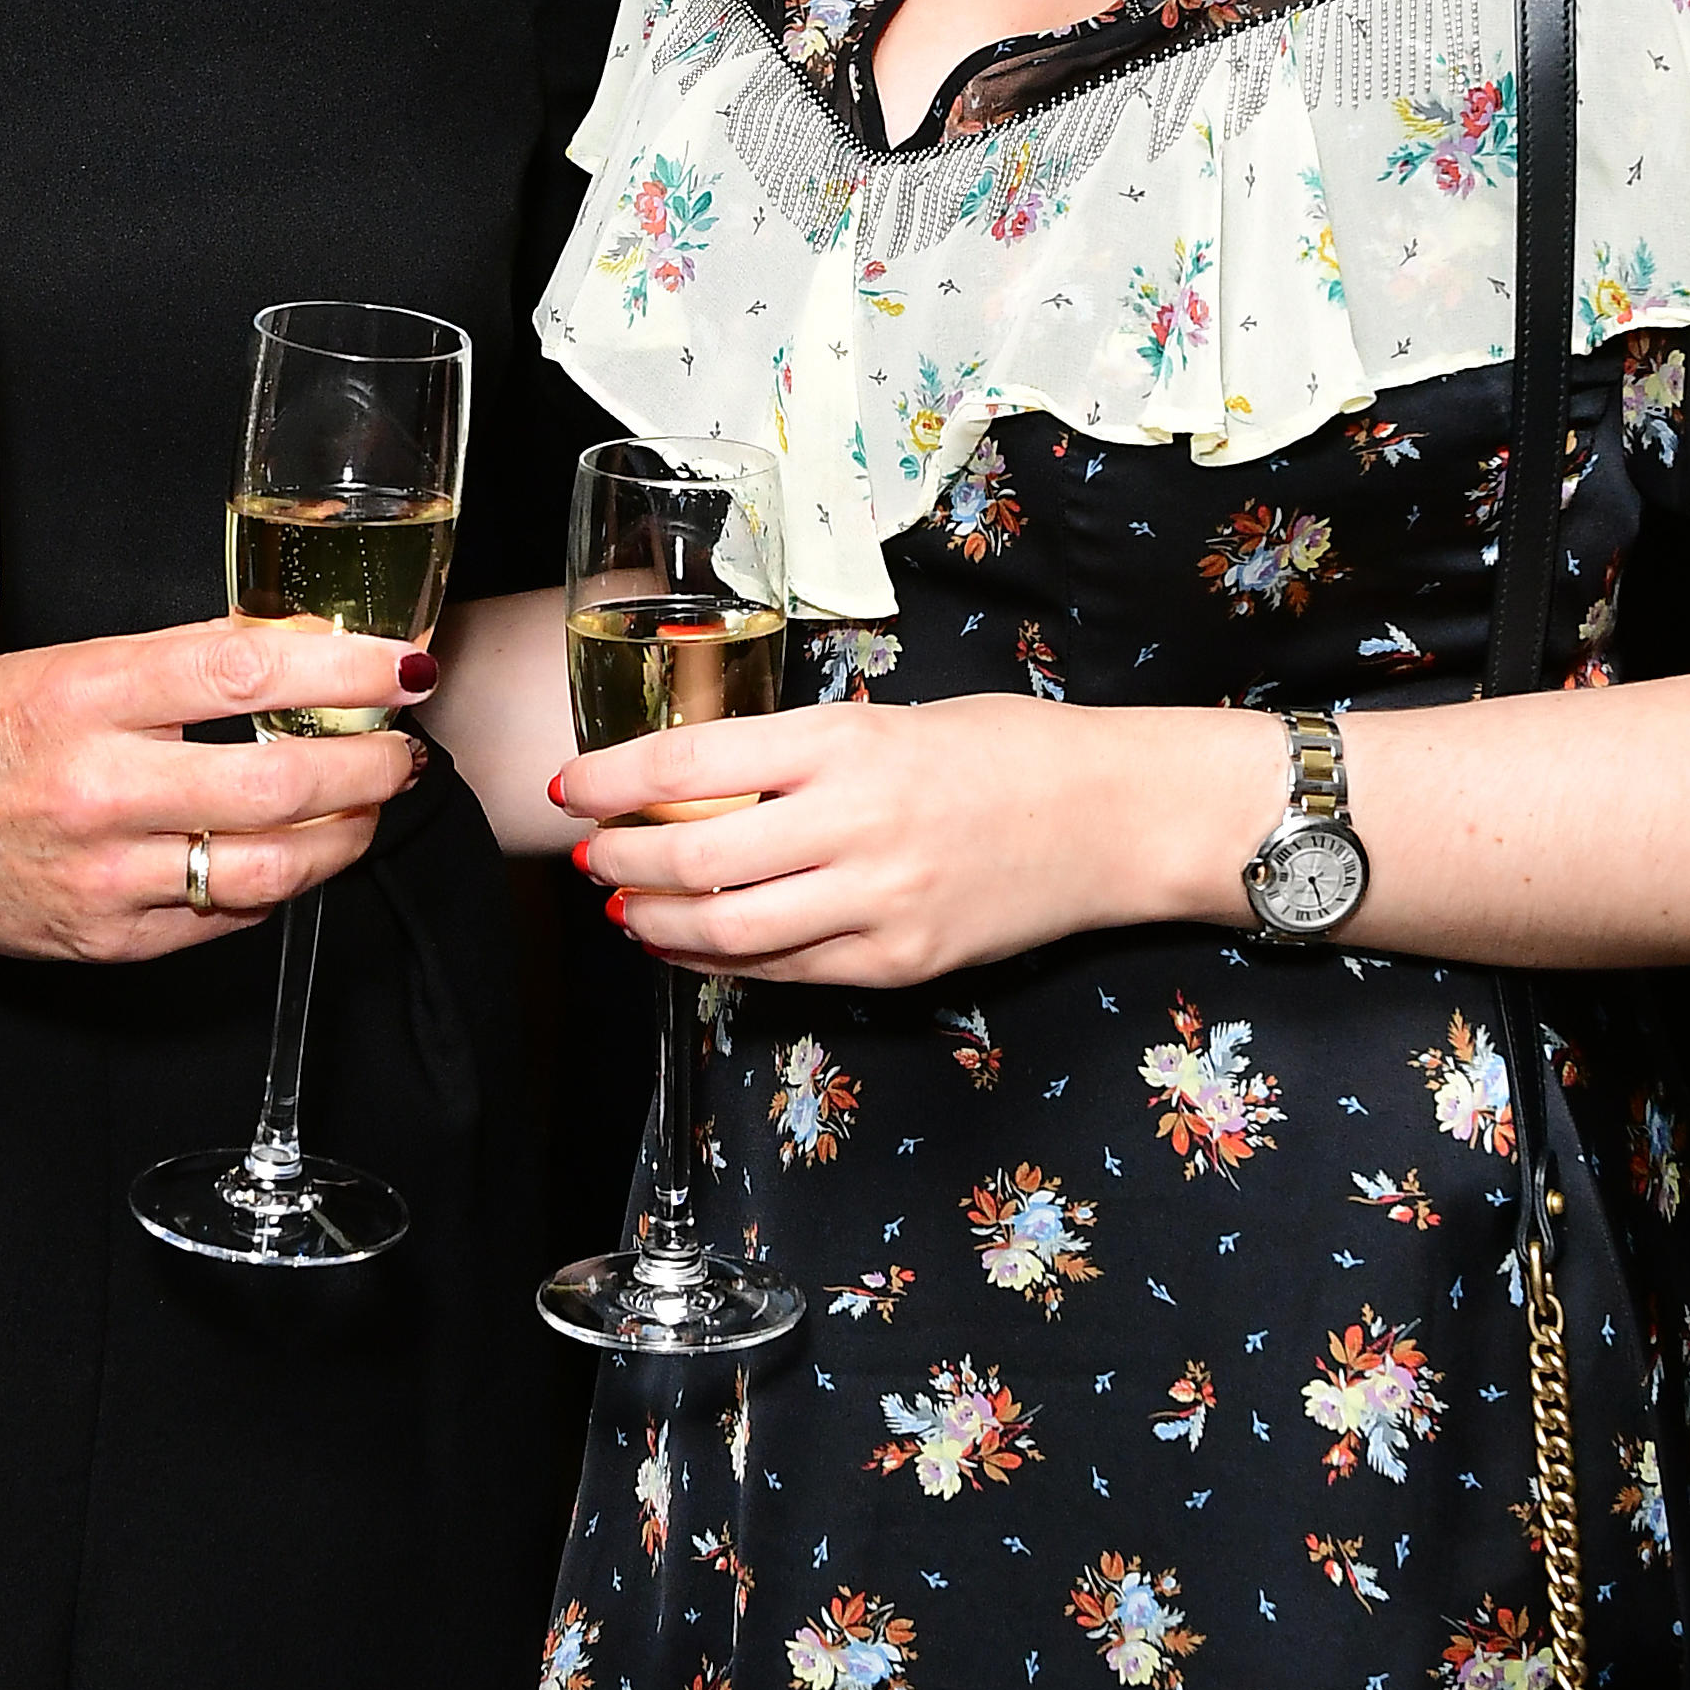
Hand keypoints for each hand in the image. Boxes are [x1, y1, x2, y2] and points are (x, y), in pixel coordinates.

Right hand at [0, 618, 433, 959]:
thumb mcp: (70, 667)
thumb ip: (183, 665)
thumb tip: (306, 651)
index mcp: (84, 697)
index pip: (243, 672)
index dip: (343, 667)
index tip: (400, 664)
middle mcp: (95, 790)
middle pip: (277, 784)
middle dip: (368, 766)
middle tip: (402, 749)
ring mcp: (103, 876)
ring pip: (270, 867)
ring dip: (344, 835)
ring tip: (368, 805)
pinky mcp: (108, 938)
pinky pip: (228, 917)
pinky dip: (278, 881)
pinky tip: (293, 851)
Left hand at [558, 691, 1261, 992]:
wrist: (1117, 816)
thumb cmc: (1010, 750)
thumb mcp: (893, 720)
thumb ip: (800, 754)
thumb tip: (697, 785)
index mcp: (846, 742)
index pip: (689, 764)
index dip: (611, 782)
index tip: (572, 790)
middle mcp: (854, 823)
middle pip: (690, 858)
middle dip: (618, 863)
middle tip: (589, 859)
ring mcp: (877, 901)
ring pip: (726, 929)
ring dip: (657, 924)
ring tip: (627, 911)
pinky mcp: (899, 961)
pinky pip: (785, 970)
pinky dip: (724, 962)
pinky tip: (697, 946)